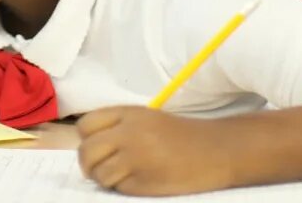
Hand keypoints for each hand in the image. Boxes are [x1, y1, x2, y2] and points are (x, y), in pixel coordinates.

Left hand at [77, 107, 234, 195]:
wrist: (215, 150)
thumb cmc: (180, 135)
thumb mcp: (146, 119)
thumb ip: (118, 126)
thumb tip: (89, 145)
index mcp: (127, 113)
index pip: (85, 126)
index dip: (86, 139)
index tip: (95, 147)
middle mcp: (127, 133)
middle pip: (86, 151)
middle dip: (89, 164)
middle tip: (99, 169)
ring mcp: (134, 157)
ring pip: (99, 174)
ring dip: (105, 178)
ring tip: (121, 175)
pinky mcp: (143, 181)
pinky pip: (118, 188)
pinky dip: (123, 187)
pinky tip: (140, 181)